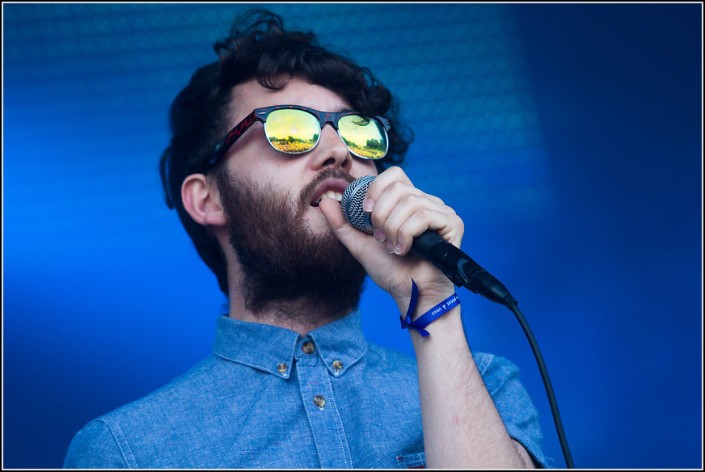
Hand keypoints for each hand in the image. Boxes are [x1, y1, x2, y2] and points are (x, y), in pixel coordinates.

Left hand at [319, 166, 463, 315]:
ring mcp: (441, 212)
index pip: (394, 174)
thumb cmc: (390, 271)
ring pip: (410, 203)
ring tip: (394, 248)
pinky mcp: (453, 224)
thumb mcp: (359, 244)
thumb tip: (325, 200)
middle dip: (382, 216)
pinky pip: (423, 216)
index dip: (377, 189)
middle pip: (399, 188)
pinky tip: (406, 250)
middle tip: (381, 238)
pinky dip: (407, 235)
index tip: (367, 214)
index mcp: (408, 202)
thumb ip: (342, 223)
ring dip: (393, 229)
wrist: (408, 293)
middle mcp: (427, 202)